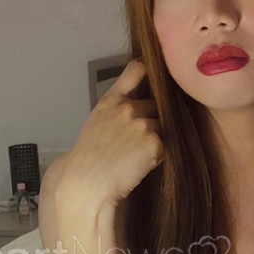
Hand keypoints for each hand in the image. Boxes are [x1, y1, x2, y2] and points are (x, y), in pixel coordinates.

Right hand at [58, 59, 163, 213]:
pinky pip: (165, 146)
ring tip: (133, 155)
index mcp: (112, 100)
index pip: (137, 70)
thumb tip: (138, 99)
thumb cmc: (89, 156)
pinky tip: (139, 164)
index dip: (149, 71)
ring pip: (161, 126)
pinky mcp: (155, 144)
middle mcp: (128, 108)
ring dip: (154, 139)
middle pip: (154, 106)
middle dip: (150, 119)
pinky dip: (157, 156)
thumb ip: (116, 106)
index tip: (154, 77)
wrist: (88, 183)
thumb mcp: (97, 121)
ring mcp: (143, 125)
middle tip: (133, 142)